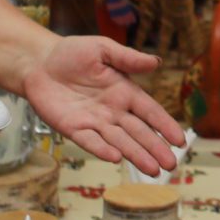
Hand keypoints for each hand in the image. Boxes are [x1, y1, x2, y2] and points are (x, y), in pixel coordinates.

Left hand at [23, 36, 185, 170]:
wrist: (38, 62)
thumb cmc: (72, 53)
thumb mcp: (103, 49)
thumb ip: (128, 58)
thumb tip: (157, 62)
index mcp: (124, 91)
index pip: (150, 112)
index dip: (165, 125)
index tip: (180, 139)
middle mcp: (113, 111)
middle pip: (138, 132)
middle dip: (155, 148)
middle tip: (170, 164)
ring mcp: (94, 122)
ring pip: (119, 142)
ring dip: (135, 156)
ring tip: (152, 170)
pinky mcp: (73, 129)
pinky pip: (90, 141)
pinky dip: (102, 150)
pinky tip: (116, 158)